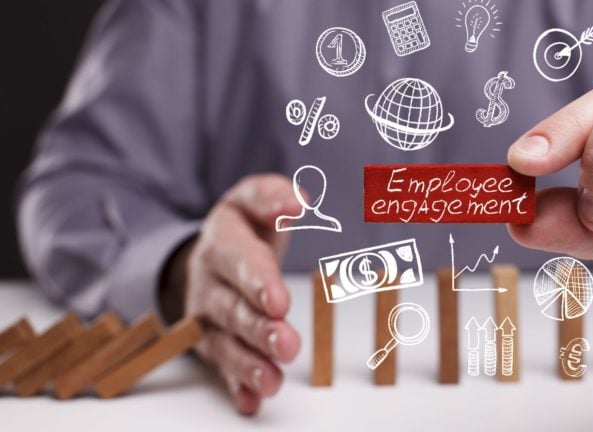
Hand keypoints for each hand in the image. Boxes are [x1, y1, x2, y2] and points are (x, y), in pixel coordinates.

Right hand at [161, 174, 302, 414]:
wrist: (209, 253)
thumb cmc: (242, 227)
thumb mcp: (250, 200)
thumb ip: (270, 196)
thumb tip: (297, 199)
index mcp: (220, 243)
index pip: (239, 263)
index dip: (258, 283)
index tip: (279, 302)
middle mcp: (208, 283)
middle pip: (232, 310)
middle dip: (258, 330)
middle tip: (286, 345)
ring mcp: (207, 318)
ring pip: (225, 344)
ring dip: (247, 364)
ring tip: (272, 382)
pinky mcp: (212, 343)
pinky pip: (221, 368)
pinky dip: (235, 386)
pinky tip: (251, 401)